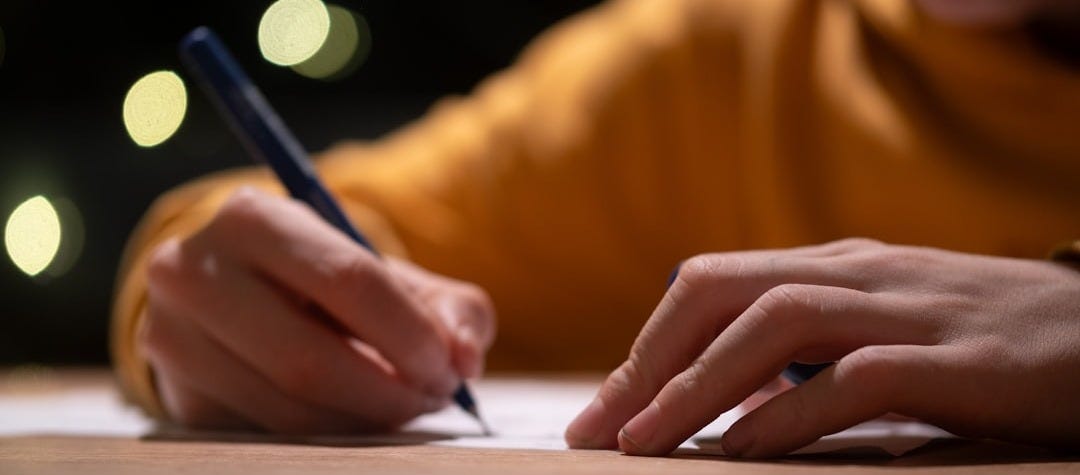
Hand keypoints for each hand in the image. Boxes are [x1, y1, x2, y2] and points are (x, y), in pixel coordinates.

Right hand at [141, 187, 494, 432]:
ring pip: (287, 409)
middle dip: (388, 391)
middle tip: (433, 398)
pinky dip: (328, 437)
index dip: (409, 333)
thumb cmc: (330, 283)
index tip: (450, 367)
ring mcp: (172, 338)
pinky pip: (265, 436)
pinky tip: (357, 417)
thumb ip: (449, 308)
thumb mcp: (392, 275)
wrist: (242, 298)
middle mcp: (192, 271)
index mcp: (252, 217)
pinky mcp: (176, 396)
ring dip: (363, 421)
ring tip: (403, 406)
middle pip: (308, 359)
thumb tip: (465, 358)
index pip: (348, 280)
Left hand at [565, 238, 1079, 456]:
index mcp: (835, 266)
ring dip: (699, 385)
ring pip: (776, 323)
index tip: (602, 413)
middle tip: (600, 431)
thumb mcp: (884, 328)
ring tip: (647, 442)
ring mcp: (911, 311)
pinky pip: (857, 379)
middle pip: (723, 291)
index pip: (711, 284)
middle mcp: (861, 274)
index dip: (647, 347)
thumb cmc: (986, 341)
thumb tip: (723, 396)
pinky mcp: (962, 360)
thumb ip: (808, 347)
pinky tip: (746, 450)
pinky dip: (792, 412)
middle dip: (650, 361)